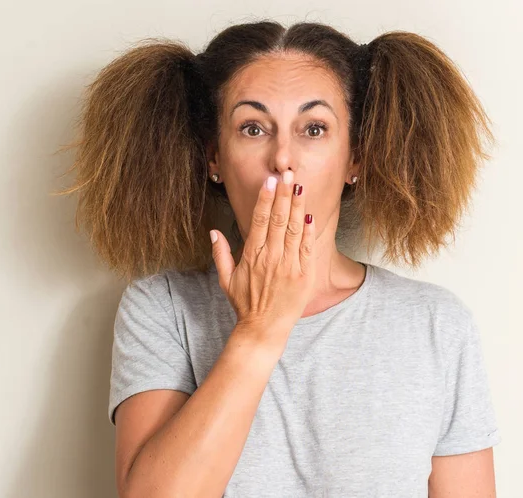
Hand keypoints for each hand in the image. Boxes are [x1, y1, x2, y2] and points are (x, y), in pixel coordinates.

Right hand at [210, 171, 315, 349]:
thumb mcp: (226, 280)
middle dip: (283, 195)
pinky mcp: (304, 275)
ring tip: (299, 186)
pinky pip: (308, 248)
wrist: (264, 329)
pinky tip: (309, 213)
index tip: (269, 182)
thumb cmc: (245, 304)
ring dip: (297, 206)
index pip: (259, 221)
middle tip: (287, 174)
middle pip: (278, 220)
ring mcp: (290, 266)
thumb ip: (220, 254)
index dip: (265, 199)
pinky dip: (308, 230)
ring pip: (294, 229)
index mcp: (252, 256)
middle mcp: (271, 258)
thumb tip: (214, 232)